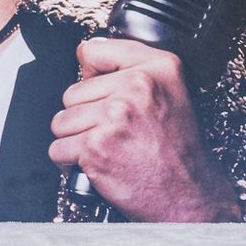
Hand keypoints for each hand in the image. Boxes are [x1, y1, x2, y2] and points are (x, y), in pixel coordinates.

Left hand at [48, 38, 240, 221]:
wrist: (188, 194)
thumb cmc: (179, 149)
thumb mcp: (173, 91)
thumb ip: (133, 65)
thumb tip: (86, 53)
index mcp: (158, 67)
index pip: (93, 51)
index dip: (94, 76)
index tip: (106, 93)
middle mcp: (137, 87)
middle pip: (73, 91)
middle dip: (86, 114)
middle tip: (114, 131)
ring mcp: (114, 116)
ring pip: (62, 120)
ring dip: (76, 138)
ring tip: (106, 146)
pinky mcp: (96, 147)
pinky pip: (58, 148)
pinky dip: (71, 161)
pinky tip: (97, 162)